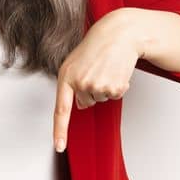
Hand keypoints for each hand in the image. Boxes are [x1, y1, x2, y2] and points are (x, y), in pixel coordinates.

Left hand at [52, 8, 144, 152]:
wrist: (119, 33)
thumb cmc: (97, 46)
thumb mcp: (75, 62)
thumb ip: (72, 83)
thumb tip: (81, 106)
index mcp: (66, 77)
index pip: (61, 110)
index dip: (60, 131)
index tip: (59, 146)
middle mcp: (80, 83)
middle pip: (86, 102)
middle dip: (91, 90)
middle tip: (97, 69)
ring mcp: (97, 86)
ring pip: (101, 99)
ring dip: (105, 86)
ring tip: (106, 67)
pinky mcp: (114, 87)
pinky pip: (114, 95)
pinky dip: (117, 85)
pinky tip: (116, 70)